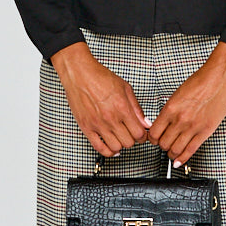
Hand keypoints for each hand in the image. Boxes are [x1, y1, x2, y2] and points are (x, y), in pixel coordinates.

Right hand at [50, 41, 149, 156]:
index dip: (143, 136)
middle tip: (131, 134)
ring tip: (120, 138)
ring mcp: (98, 125)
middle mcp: (110, 118)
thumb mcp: (125, 88)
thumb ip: (137, 108)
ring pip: (116, 147)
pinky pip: (99, 147)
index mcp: (122, 108)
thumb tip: (146, 122)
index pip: (139, 133)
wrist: (79, 74)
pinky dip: (107, 151)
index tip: (141, 134)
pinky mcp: (86, 127)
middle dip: (133, 140)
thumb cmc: (100, 78)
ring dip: (120, 145)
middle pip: (129, 142)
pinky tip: (111, 147)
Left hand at [148, 41, 225, 163]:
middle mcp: (180, 119)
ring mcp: (193, 127)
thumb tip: (164, 123)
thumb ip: (170, 110)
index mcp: (170, 108)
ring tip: (171, 152)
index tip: (154, 139)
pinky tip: (179, 161)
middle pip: (163, 143)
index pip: (154, 133)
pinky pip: (191, 150)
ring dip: (171, 153)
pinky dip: (183, 158)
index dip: (152, 139)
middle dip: (161, 146)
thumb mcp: (178, 94)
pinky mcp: (205, 131)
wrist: (219, 78)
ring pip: (175, 149)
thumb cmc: (201, 82)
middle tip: (163, 145)